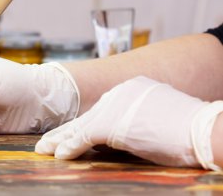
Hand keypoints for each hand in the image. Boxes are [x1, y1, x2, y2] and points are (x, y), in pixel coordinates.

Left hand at [36, 76, 222, 168]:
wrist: (201, 128)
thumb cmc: (188, 128)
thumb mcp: (159, 116)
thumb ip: (138, 118)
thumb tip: (128, 132)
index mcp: (130, 90)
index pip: (101, 110)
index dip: (83, 124)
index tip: (68, 133)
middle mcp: (118, 94)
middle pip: (86, 116)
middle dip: (65, 131)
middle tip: (47, 142)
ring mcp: (113, 107)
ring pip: (80, 126)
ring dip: (60, 140)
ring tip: (44, 149)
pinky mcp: (111, 124)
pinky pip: (84, 137)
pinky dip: (71, 147)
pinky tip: (59, 155)